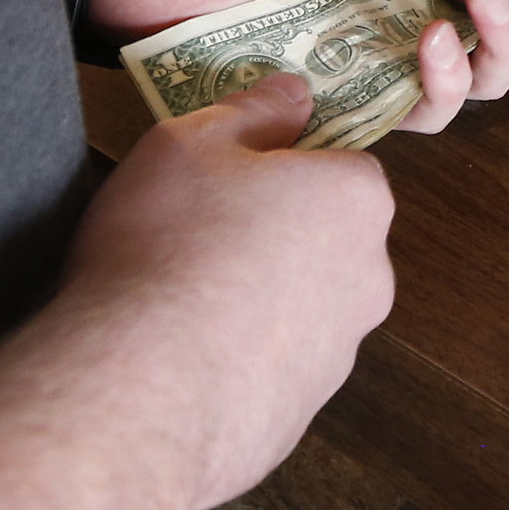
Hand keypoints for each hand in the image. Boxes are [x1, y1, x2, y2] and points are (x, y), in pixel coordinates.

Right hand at [57, 71, 394, 509]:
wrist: (139, 390)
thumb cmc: (167, 246)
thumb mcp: (191, 142)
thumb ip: (252, 108)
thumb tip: (293, 94)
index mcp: (358, 200)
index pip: (337, 166)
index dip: (276, 167)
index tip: (221, 179)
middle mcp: (369, 277)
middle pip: (323, 238)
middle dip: (268, 235)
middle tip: (187, 239)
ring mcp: (338, 354)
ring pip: (297, 309)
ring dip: (249, 303)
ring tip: (170, 306)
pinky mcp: (298, 415)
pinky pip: (266, 373)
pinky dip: (231, 365)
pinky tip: (173, 364)